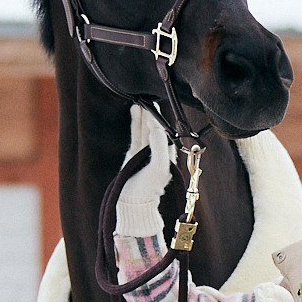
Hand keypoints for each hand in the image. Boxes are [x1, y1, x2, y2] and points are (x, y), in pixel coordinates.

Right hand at [113, 106, 173, 237]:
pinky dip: (136, 121)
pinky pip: (136, 132)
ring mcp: (146, 150)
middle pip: (156, 128)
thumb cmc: (149, 188)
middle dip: (153, 115)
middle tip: (149, 100)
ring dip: (144, 115)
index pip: (167, 133)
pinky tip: (135, 109)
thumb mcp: (158, 168)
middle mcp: (159, 151)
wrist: (133, 201)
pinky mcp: (135, 151)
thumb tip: (156, 129)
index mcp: (168, 154)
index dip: (161, 121)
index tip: (156, 110)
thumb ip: (158, 149)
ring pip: (146, 128)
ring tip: (142, 101)